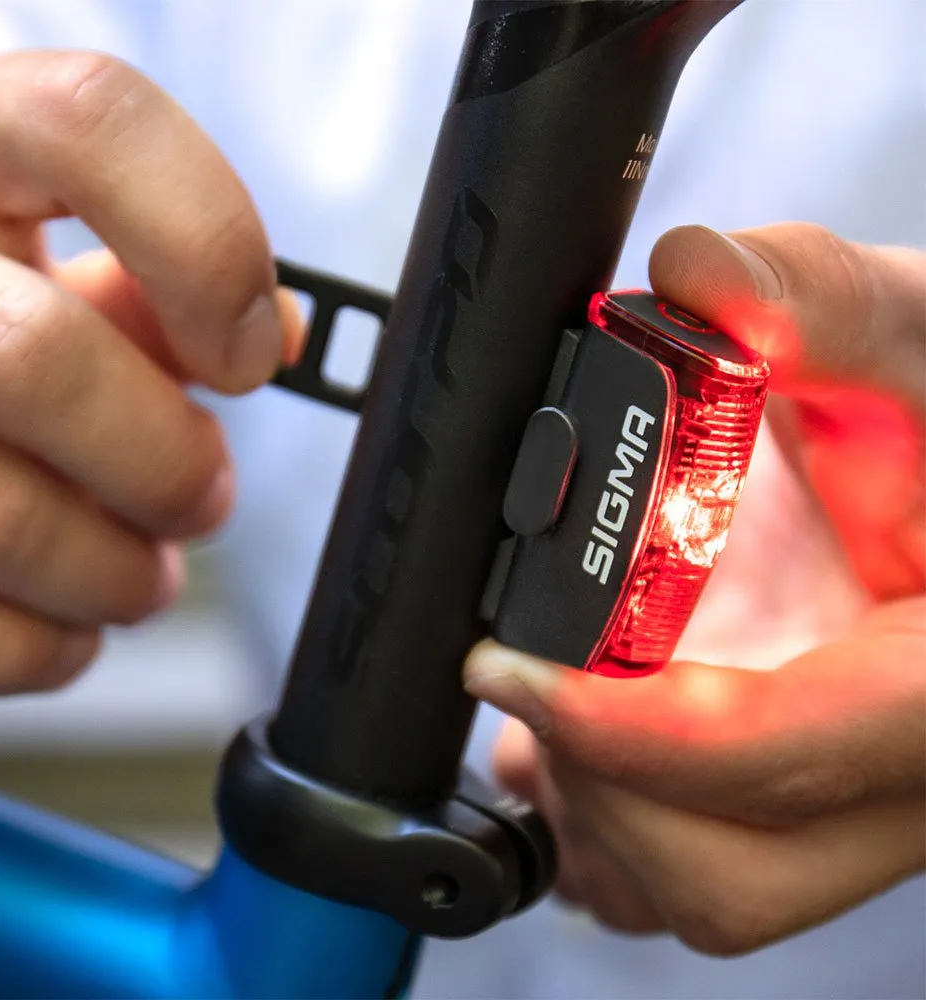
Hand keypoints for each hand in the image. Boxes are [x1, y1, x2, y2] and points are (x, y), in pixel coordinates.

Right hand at [0, 53, 302, 693]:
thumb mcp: (31, 233)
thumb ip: (154, 272)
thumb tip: (271, 335)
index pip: (94, 126)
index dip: (211, 250)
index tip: (248, 352)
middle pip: (35, 356)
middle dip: (164, 462)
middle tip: (202, 499)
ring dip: (108, 576)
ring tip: (140, 578)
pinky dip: (30, 650)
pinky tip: (64, 631)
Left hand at [465, 222, 924, 954]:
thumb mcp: (898, 333)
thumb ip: (805, 299)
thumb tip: (693, 276)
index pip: (779, 755)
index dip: (619, 726)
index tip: (502, 662)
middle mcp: (912, 778)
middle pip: (724, 871)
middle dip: (594, 781)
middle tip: (522, 678)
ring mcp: (865, 810)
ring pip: (703, 892)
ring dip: (595, 814)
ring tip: (539, 717)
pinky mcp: (818, 811)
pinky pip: (702, 878)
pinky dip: (618, 833)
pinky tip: (577, 753)